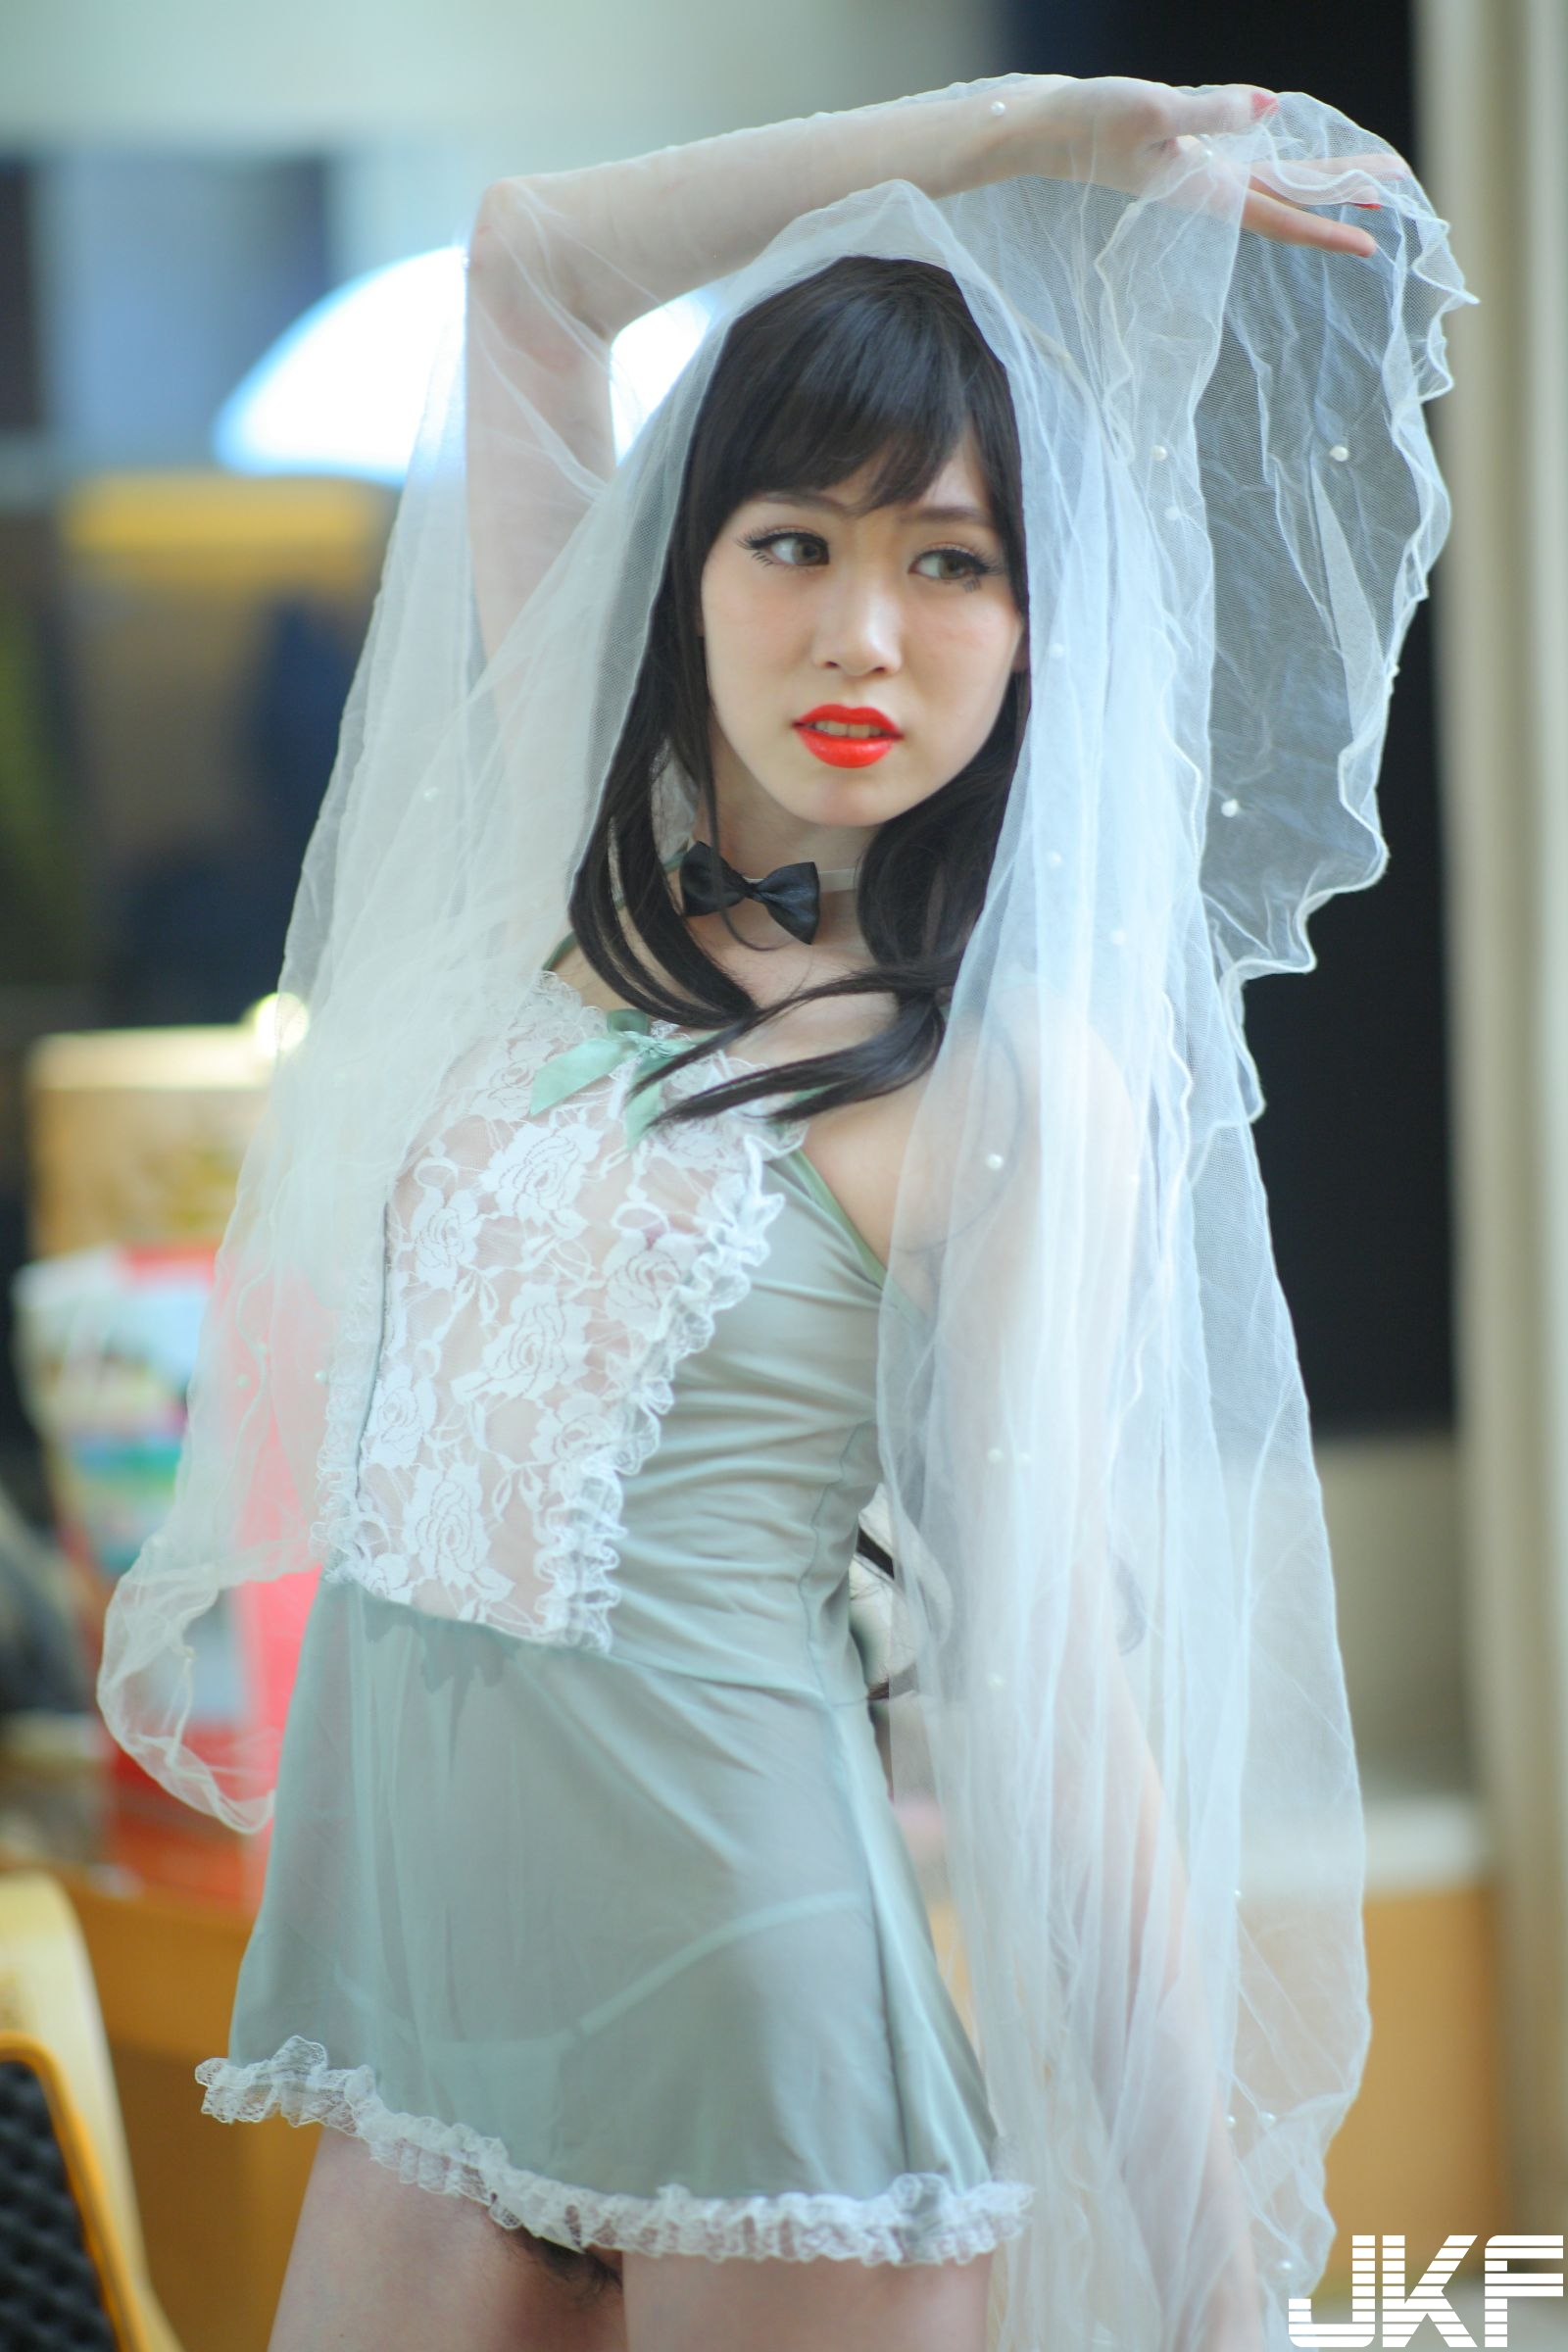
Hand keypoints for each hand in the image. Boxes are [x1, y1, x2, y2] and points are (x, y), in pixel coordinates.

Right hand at [1026, 76, 1412, 258]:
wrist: (1042, 129)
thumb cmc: (1089, 122)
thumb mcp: (1152, 110)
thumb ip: (1214, 111)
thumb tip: (1273, 109)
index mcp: (1207, 187)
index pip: (1279, 213)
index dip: (1326, 228)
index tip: (1372, 241)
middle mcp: (1210, 187)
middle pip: (1289, 195)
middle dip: (1341, 193)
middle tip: (1397, 188)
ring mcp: (1199, 172)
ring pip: (1274, 179)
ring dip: (1319, 179)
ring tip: (1363, 176)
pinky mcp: (1186, 153)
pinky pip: (1250, 163)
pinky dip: (1282, 164)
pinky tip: (1294, 159)